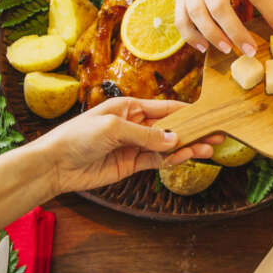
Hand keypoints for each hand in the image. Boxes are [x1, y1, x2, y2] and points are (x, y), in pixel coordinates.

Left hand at [33, 97, 221, 195]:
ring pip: (168, 146)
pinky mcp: (131, 164)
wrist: (55, 164)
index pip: (166, 108)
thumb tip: (176, 140)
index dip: (188, 112)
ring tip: (210, 149)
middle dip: (194, 131)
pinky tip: (187, 157)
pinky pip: (157, 161)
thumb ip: (146, 135)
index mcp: (130, 107)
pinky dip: (173, 160)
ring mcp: (134, 146)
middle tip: (218, 135)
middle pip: (171, 128)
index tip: (210, 115)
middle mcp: (135, 125)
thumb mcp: (113, 129)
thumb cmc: (78, 136)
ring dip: (188, 148)